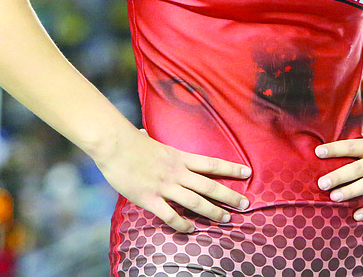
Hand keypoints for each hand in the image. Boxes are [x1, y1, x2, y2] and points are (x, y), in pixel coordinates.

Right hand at [93, 128, 250, 232]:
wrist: (114, 145)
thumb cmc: (130, 141)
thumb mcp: (151, 139)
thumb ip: (154, 140)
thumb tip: (144, 133)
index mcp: (181, 157)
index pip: (212, 163)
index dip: (231, 169)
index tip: (248, 173)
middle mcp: (177, 172)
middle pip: (209, 185)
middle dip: (229, 196)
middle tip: (245, 205)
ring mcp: (164, 186)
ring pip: (195, 201)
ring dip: (212, 212)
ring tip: (226, 219)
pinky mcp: (149, 198)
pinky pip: (170, 215)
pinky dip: (182, 224)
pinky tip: (191, 229)